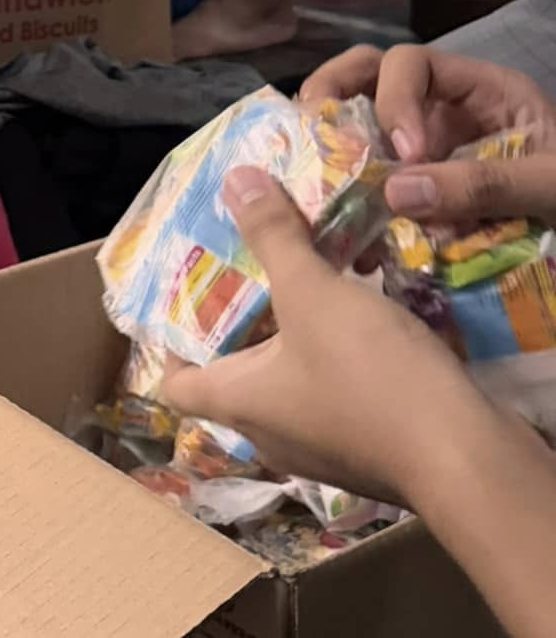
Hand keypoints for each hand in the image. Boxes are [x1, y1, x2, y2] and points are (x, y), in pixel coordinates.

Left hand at [161, 168, 479, 505]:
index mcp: (239, 404)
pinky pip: (341, 395)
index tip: (188, 296)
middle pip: (236, 375)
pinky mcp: (371, 450)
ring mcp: (323, 448)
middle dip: (245, 321)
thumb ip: (274, 238)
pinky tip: (368, 317)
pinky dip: (344, 358)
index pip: (175, 384)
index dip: (171, 342)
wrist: (466, 458)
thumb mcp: (314, 293)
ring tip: (316, 280)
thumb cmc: (370, 376)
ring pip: (293, 383)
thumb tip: (235, 180)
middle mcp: (271, 435)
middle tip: (259, 267)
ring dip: (300, 335)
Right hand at [301, 44, 555, 223]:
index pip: (411, 63)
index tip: (405, 155)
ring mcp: (428, 151)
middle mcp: (443, 110)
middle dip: (331, 97)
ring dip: (334, 155)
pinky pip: (376, 189)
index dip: (394, 99)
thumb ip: (486, 183)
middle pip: (366, 76)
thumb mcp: (550, 182)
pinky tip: (354, 244)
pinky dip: (357, 208)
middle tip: (317, 139)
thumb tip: (395, 191)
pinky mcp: (422, 196)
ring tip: (317, 189)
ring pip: (360, 130)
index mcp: (480, 90)